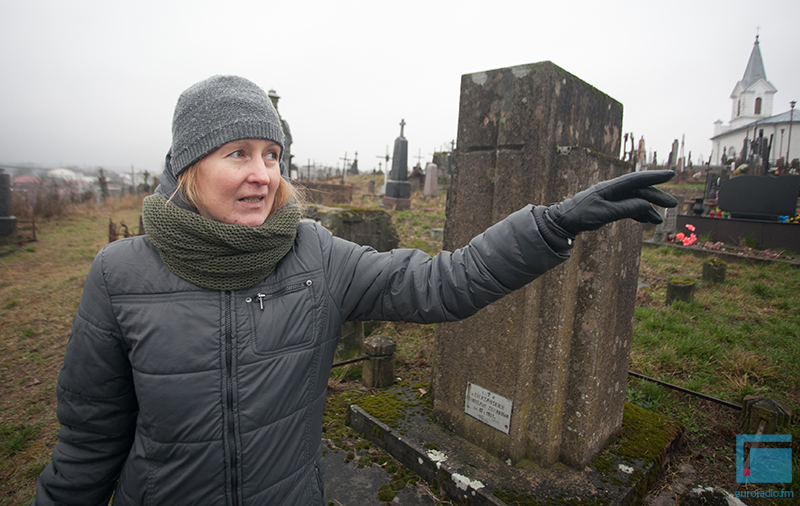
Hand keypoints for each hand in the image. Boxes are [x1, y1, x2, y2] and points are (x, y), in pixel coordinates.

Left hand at [545, 170, 676, 239]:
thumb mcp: (604, 214)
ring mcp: (611, 198)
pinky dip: (638, 214)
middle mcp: (613, 190)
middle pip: (639, 191)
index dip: (654, 177)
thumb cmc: (581, 216)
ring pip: (635, 200)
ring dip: (649, 209)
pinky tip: (647, 221)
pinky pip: (628, 207)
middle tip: (672, 204)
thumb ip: (625, 209)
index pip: (636, 179)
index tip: (670, 174)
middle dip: (656, 197)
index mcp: (610, 187)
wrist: (564, 221)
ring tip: (659, 220)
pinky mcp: (609, 206)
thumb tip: (646, 204)